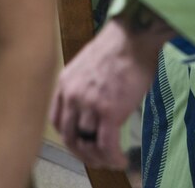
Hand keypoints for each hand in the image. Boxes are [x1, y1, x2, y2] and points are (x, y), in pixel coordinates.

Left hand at [49, 16, 165, 168]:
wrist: (137, 34)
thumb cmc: (123, 42)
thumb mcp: (92, 61)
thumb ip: (86, 82)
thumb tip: (97, 99)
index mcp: (66, 82)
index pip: (57, 120)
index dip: (69, 136)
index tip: (81, 142)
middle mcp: (73, 95)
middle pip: (70, 135)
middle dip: (83, 151)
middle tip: (96, 157)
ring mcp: (90, 104)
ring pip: (88, 142)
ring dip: (99, 156)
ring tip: (112, 159)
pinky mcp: (110, 111)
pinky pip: (107, 144)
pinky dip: (113, 157)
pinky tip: (120, 160)